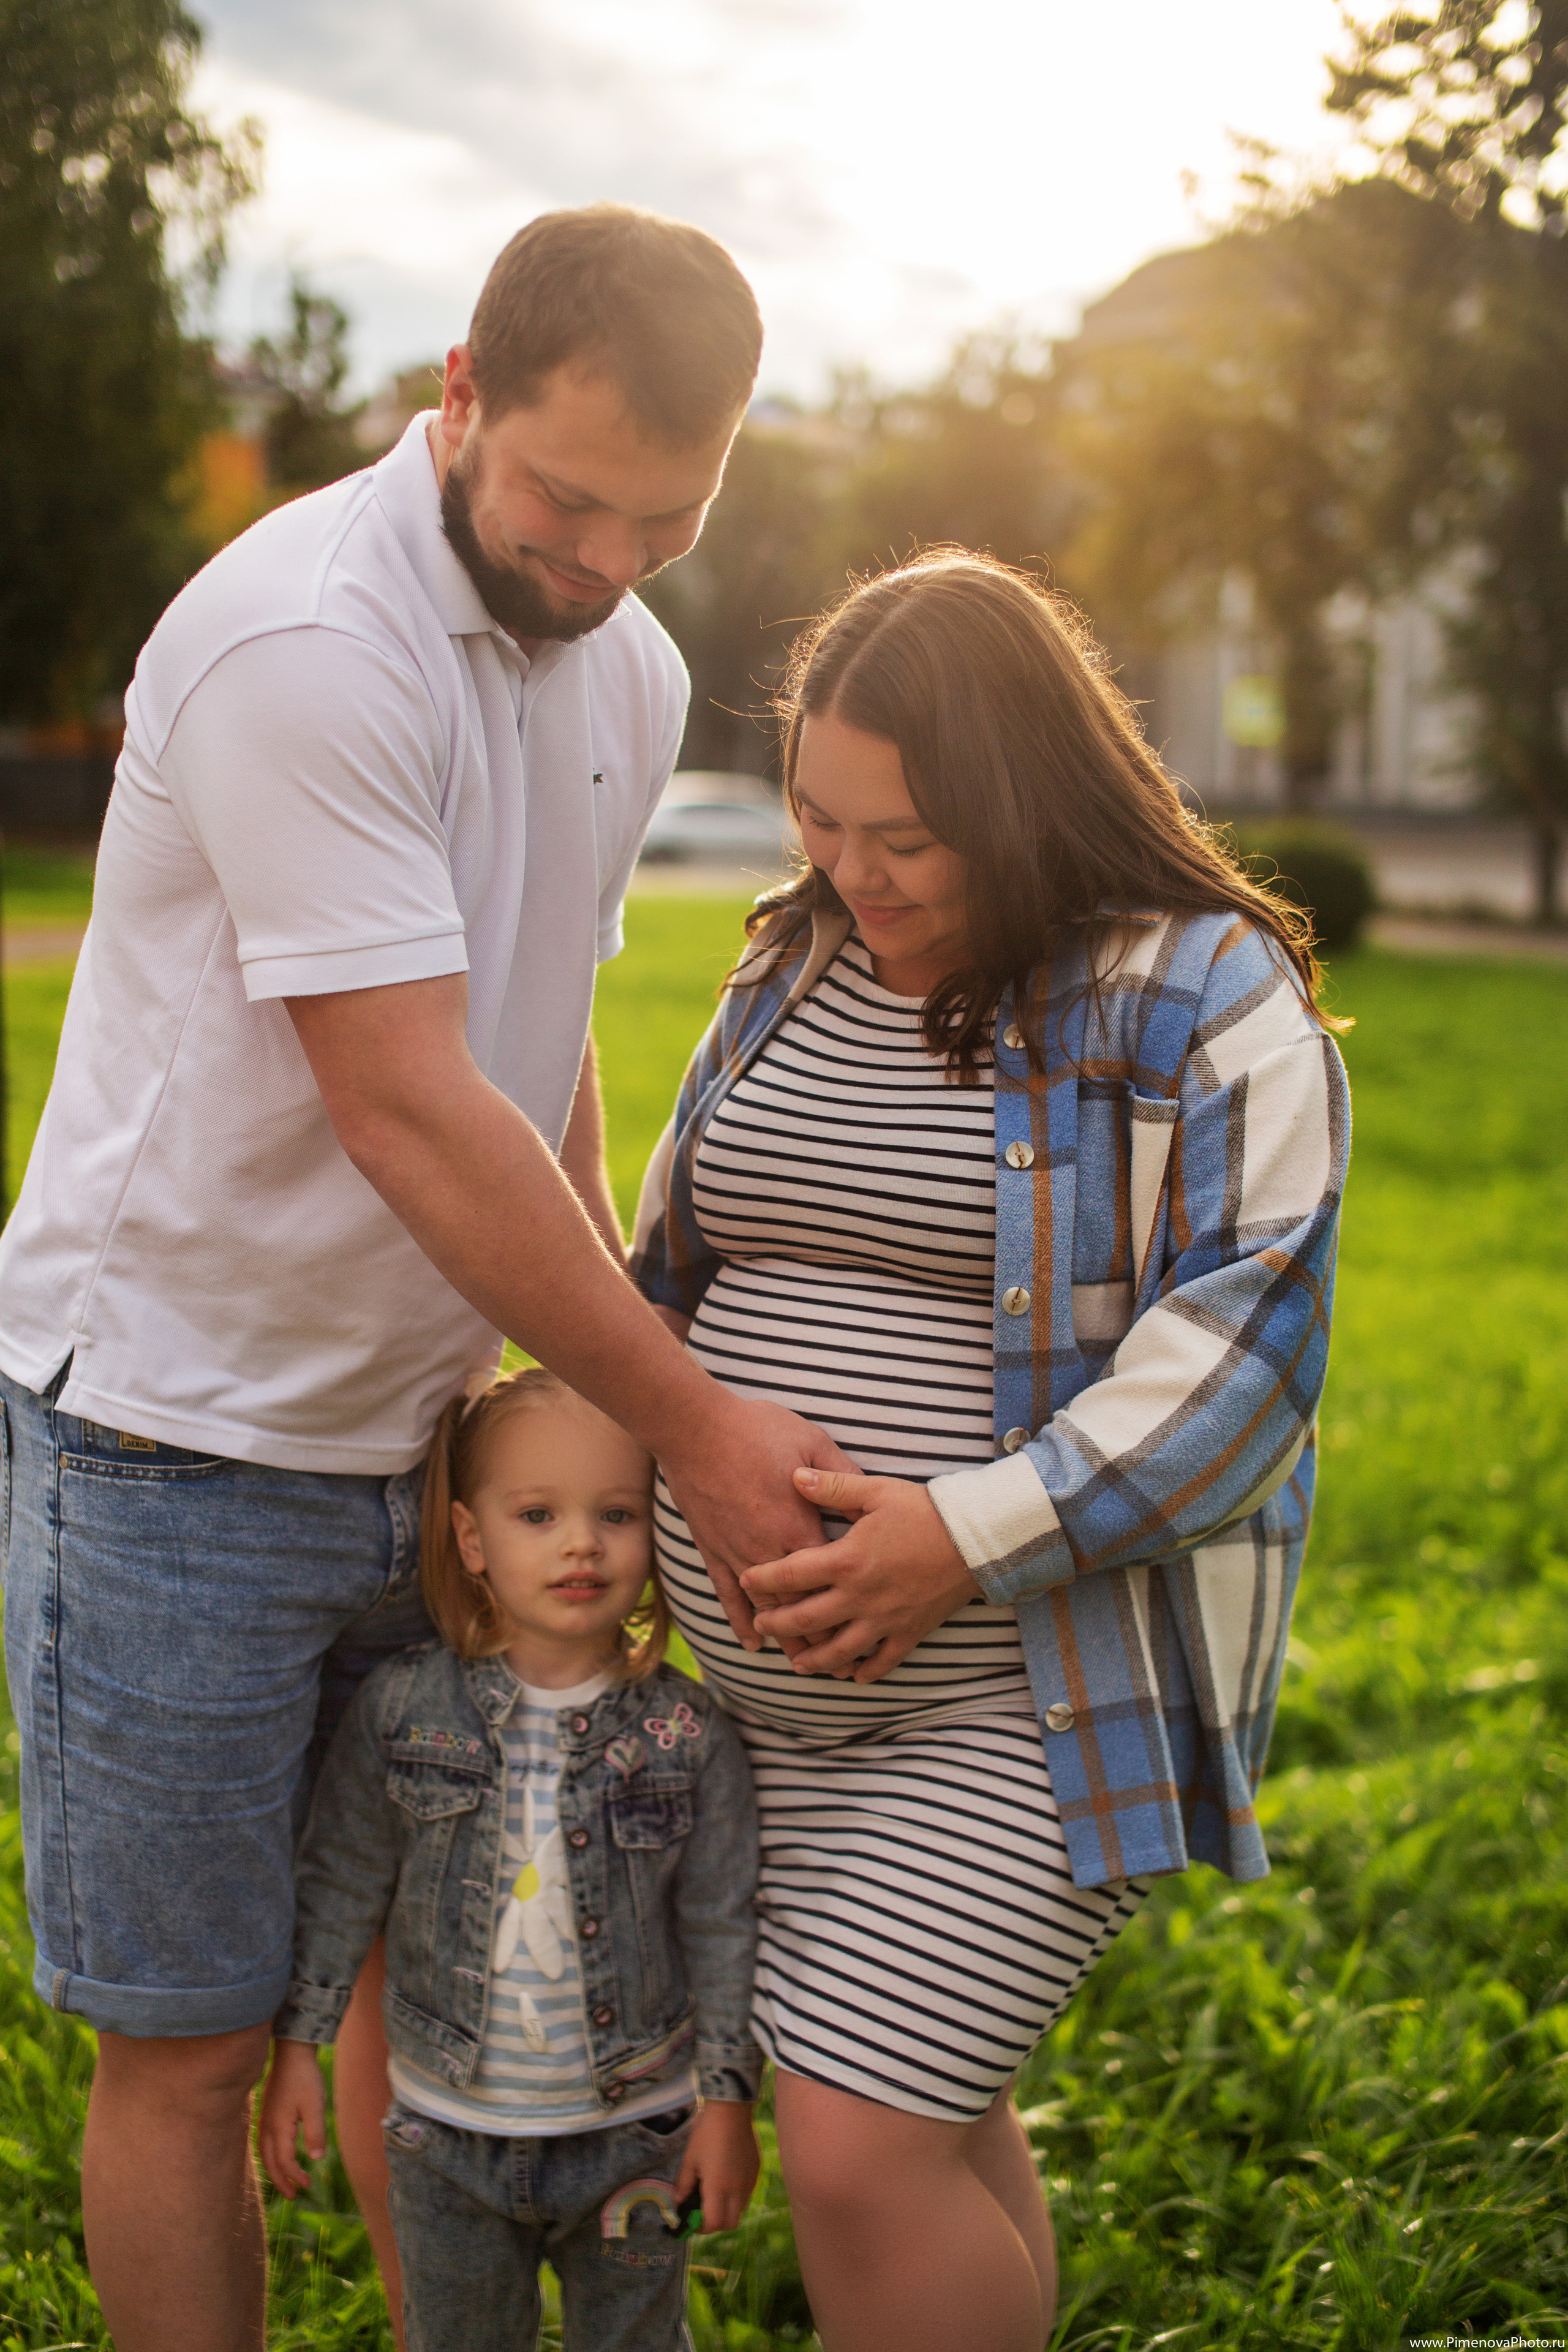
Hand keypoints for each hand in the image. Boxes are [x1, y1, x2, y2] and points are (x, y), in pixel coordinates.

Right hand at [258, 2039, 327, 2198]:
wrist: (292, 2052)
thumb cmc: (305, 2078)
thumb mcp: (315, 2106)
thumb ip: (315, 2134)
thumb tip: (316, 2160)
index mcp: (278, 2127)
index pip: (284, 2161)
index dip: (295, 2176)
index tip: (307, 2185)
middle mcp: (267, 2126)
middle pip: (270, 2161)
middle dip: (280, 2180)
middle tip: (293, 2195)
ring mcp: (265, 2118)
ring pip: (265, 2152)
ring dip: (275, 2169)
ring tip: (285, 2180)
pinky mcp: (267, 2111)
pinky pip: (265, 2141)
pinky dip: (271, 2154)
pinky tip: (279, 2154)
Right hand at [659, 1395, 859, 1651]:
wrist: (696, 1428)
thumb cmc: (756, 1430)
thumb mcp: (812, 1442)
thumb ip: (841, 1476)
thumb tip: (867, 1499)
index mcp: (799, 1526)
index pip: (831, 1581)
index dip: (848, 1610)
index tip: (865, 1635)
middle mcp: (769, 1549)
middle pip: (800, 1606)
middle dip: (822, 1640)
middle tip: (841, 1669)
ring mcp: (738, 1552)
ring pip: (766, 1608)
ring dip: (786, 1640)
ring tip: (805, 1667)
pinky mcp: (713, 1549)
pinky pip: (728, 1594)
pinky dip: (740, 1620)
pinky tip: (752, 1643)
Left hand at [674, 2099, 760, 2234]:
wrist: (731, 2111)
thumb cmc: (706, 2134)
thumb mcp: (690, 2159)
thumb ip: (684, 2184)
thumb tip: (678, 2202)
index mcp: (718, 2187)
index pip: (714, 2223)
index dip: (701, 2227)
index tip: (692, 2220)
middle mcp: (737, 2189)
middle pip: (731, 2223)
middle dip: (716, 2223)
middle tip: (704, 2211)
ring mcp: (749, 2181)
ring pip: (741, 2209)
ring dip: (727, 2210)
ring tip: (715, 2193)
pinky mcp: (756, 2171)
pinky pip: (747, 2193)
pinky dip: (736, 2195)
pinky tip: (727, 2178)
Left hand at [740, 1468, 981, 1681]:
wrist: (976, 1540)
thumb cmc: (925, 1511)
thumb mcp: (876, 1492)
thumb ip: (832, 1486)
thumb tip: (794, 1476)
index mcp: (847, 1560)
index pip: (791, 1574)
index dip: (763, 1579)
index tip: (746, 1579)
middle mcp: (860, 1596)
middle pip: (806, 1619)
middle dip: (778, 1624)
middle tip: (761, 1625)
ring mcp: (884, 1619)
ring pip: (839, 1651)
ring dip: (814, 1659)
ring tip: (797, 1663)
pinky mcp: (909, 1632)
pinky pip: (882, 1662)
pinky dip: (865, 1672)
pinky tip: (852, 1675)